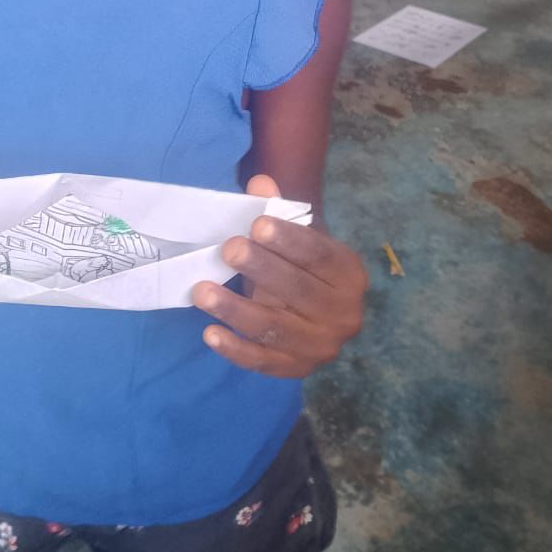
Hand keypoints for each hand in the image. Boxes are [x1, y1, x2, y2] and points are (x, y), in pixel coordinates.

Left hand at [192, 176, 366, 377]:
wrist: (319, 313)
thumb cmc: (303, 267)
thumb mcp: (298, 238)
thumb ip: (278, 211)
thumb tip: (259, 183)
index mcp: (349, 275)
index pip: (319, 256)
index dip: (289, 240)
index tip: (257, 225)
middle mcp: (343, 314)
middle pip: (298, 290)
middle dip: (262, 269)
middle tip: (229, 249)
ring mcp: (320, 347)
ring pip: (274, 327)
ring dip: (236, 309)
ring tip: (201, 291)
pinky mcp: (295, 368)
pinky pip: (262, 361)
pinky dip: (234, 349)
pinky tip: (209, 332)